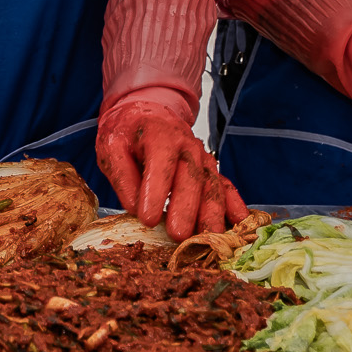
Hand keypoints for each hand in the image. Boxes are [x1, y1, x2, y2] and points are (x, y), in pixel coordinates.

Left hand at [95, 95, 245, 238]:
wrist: (147, 113)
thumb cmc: (128, 132)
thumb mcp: (111, 146)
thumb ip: (121, 175)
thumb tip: (134, 207)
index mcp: (159, 135)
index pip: (160, 163)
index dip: (155, 191)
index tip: (147, 219)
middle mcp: (187, 146)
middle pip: (191, 177)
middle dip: (186, 208)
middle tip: (179, 235)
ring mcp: (203, 158)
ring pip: (212, 185)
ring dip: (212, 213)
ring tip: (209, 238)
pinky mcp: (210, 170)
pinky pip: (225, 186)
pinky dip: (234, 204)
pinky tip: (239, 221)